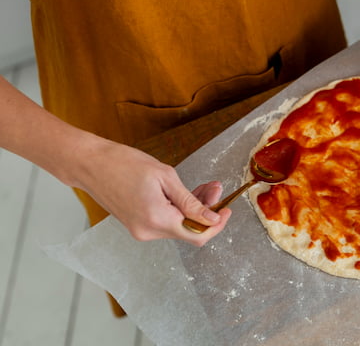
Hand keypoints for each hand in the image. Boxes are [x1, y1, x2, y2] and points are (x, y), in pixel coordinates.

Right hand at [76, 140, 230, 244]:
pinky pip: (166, 222)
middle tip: (215, 187)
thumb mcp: (165, 177)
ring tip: (204, 186)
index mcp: (157, 220)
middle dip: (207, 211)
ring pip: (178, 226)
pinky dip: (179, 210)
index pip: (197, 235)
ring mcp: (141, 230)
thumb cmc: (124, 164)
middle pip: (189, 231)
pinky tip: (184, 193)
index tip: (227, 209)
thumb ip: (190, 202)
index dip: (217, 225)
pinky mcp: (137, 225)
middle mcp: (148, 231)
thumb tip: (212, 219)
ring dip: (194, 209)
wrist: (91, 164)